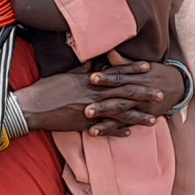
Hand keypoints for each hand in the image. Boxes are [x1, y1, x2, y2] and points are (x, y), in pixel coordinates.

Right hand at [13, 61, 182, 136]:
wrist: (33, 106)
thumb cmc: (47, 88)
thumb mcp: (67, 74)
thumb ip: (83, 69)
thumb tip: (93, 61)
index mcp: (91, 80)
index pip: (117, 72)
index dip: (134, 69)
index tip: (149, 67)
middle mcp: (95, 94)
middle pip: (124, 93)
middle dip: (144, 94)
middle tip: (161, 95)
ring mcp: (91, 111)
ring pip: (119, 113)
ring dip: (137, 116)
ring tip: (153, 120)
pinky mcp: (85, 125)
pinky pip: (105, 129)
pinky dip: (118, 131)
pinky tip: (131, 133)